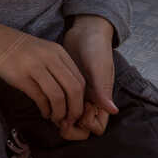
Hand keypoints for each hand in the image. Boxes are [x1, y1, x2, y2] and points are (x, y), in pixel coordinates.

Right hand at [0, 24, 85, 127]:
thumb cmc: (17, 49)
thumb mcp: (42, 51)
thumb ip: (57, 67)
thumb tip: (70, 95)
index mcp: (58, 52)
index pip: (80, 80)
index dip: (81, 100)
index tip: (76, 111)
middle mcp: (50, 58)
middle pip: (73, 89)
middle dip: (74, 110)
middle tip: (69, 120)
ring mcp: (36, 66)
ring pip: (58, 96)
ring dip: (60, 113)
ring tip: (55, 119)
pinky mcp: (21, 76)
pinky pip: (40, 98)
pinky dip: (45, 110)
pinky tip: (44, 113)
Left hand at [58, 16, 118, 139]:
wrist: (85, 31)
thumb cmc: (96, 49)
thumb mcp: (99, 69)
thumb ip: (103, 90)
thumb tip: (113, 111)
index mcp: (102, 100)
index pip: (96, 126)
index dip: (85, 125)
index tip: (73, 117)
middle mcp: (91, 100)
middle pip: (82, 126)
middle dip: (70, 127)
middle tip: (55, 119)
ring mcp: (78, 94)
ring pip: (69, 115)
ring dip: (60, 116)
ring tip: (48, 111)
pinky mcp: (66, 86)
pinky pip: (61, 102)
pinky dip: (54, 104)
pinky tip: (45, 99)